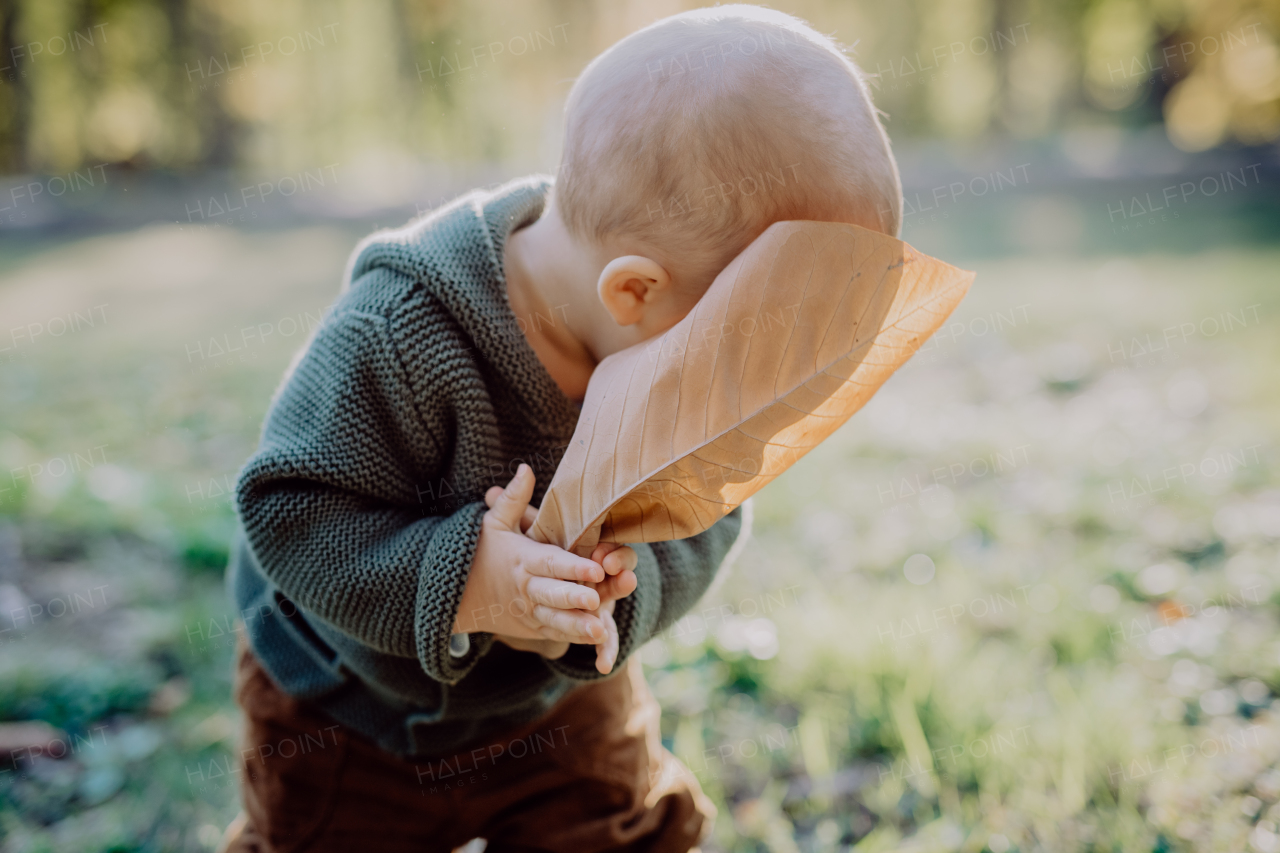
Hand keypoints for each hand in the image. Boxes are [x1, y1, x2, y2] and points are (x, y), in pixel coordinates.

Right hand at [454, 465, 608, 643]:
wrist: (456, 594)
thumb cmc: (482, 551)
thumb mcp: (492, 523)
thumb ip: (513, 499)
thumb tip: (525, 468)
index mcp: (523, 560)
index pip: (550, 563)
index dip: (573, 566)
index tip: (596, 567)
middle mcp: (526, 588)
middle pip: (552, 594)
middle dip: (574, 598)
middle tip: (595, 601)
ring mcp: (528, 611)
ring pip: (555, 620)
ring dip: (577, 626)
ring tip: (599, 630)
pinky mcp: (531, 627)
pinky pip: (553, 633)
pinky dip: (572, 637)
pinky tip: (597, 638)